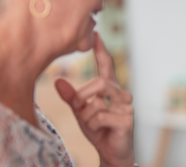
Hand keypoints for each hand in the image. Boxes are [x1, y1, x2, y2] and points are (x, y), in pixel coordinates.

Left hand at [55, 32, 134, 166]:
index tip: (96, 34)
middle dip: (82, 95)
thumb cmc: (98, 129)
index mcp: (110, 89)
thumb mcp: (80, 112)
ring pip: (97, 102)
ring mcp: (126, 107)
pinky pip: (100, 117)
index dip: (101, 50)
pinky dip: (93, 125)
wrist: (111, 152)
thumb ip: (71, 97)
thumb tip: (57, 81)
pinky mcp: (127, 120)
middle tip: (77, 107)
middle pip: (99, 82)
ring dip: (87, 116)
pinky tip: (101, 130)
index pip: (107, 65)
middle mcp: (121, 94)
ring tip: (92, 124)